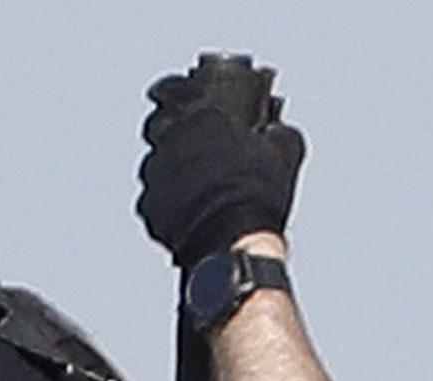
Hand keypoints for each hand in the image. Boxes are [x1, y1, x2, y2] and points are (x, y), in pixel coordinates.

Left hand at [137, 60, 303, 266]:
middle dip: (172, 133)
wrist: (234, 239)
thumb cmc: (256, 193)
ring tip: (196, 186)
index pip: (171, 88)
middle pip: (158, 126)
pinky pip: (154, 199)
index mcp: (200, 116)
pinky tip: (188, 210)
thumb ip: (278, 132)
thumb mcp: (283, 154)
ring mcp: (155, 174)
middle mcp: (170, 140)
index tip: (178, 95)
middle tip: (194, 146)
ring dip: (171, 169)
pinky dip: (167, 202)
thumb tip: (277, 130)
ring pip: (155, 163)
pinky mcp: (149, 206)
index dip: (175, 91)